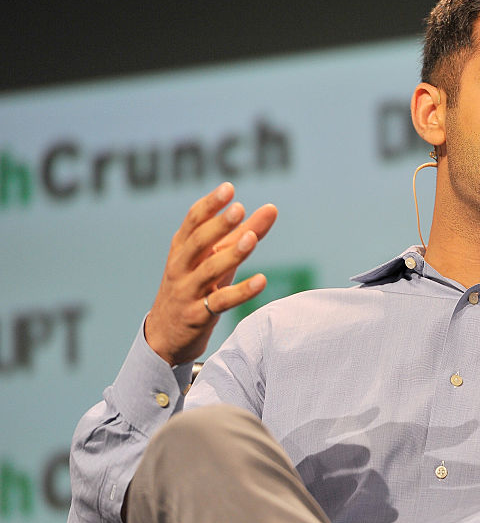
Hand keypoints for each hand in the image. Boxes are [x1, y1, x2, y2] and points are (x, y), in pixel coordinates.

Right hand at [145, 182, 277, 365]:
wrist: (165, 334)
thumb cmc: (197, 286)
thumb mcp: (217, 258)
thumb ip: (244, 233)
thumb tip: (272, 208)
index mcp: (182, 249)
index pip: (192, 222)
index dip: (209, 205)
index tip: (228, 188)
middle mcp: (181, 267)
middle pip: (197, 243)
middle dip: (218, 225)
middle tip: (238, 209)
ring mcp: (187, 292)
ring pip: (208, 271)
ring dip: (231, 255)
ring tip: (251, 239)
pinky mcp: (197, 315)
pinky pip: (221, 302)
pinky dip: (242, 292)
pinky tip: (262, 281)